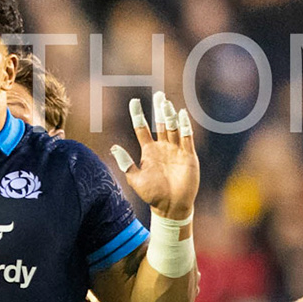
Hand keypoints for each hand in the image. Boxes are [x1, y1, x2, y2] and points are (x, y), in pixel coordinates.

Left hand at [111, 91, 198, 220]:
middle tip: (159, 94)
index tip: (134, 101)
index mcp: (148, 151)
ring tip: (166, 103)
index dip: (138, 115)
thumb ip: (126, 163)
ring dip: (170, 115)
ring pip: (173, 128)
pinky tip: (181, 114)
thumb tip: (114, 147)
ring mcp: (176, 150)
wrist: (170, 207)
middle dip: (159, 109)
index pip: (142, 128)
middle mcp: (162, 148)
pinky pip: (186, 138)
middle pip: (160, 124)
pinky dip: (184, 126)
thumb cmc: (152, 195)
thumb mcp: (135, 179)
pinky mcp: (188, 156)